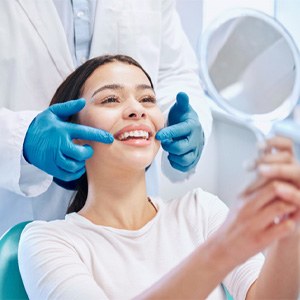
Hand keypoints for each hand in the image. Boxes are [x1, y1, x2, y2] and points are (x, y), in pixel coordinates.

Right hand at [23, 99, 113, 181]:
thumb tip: (83, 101)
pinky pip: (67, 175)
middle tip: (87, 149)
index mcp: (62, 130)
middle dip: (88, 152)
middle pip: (80, 153)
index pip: (84, 132)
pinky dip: (75, 173)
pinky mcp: (50, 168)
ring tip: (80, 157)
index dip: (99, 136)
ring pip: (74, 166)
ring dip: (81, 163)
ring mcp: (53, 157)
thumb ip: (69, 107)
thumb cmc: (42, 125)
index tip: (110, 139)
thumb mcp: (53, 112)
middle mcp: (58, 144)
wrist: (22, 139)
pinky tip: (76, 166)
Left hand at [155, 92, 203, 171]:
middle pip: (181, 148)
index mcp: (192, 126)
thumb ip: (182, 102)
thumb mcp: (182, 108)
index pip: (180, 131)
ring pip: (185, 159)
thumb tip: (181, 94)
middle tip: (164, 142)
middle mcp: (196, 139)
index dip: (168, 133)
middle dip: (169, 146)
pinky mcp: (194, 159)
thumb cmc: (183, 118)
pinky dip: (177, 163)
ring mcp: (196, 151)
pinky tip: (172, 156)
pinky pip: (186, 166)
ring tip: (169, 149)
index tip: (158, 135)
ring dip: (173, 155)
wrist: (192, 129)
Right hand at [217, 137, 299, 264]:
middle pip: (275, 188)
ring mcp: (253, 223)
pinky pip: (284, 227)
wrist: (221, 248)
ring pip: (282, 206)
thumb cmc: (234, 225)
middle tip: (295, 194)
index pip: (264, 176)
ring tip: (294, 209)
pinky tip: (290, 223)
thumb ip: (255, 191)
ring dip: (293, 207)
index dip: (280, 177)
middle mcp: (246, 207)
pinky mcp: (260, 239)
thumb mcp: (240, 203)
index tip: (287, 182)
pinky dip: (291, 224)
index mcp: (242, 196)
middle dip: (290, 190)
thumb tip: (274, 180)